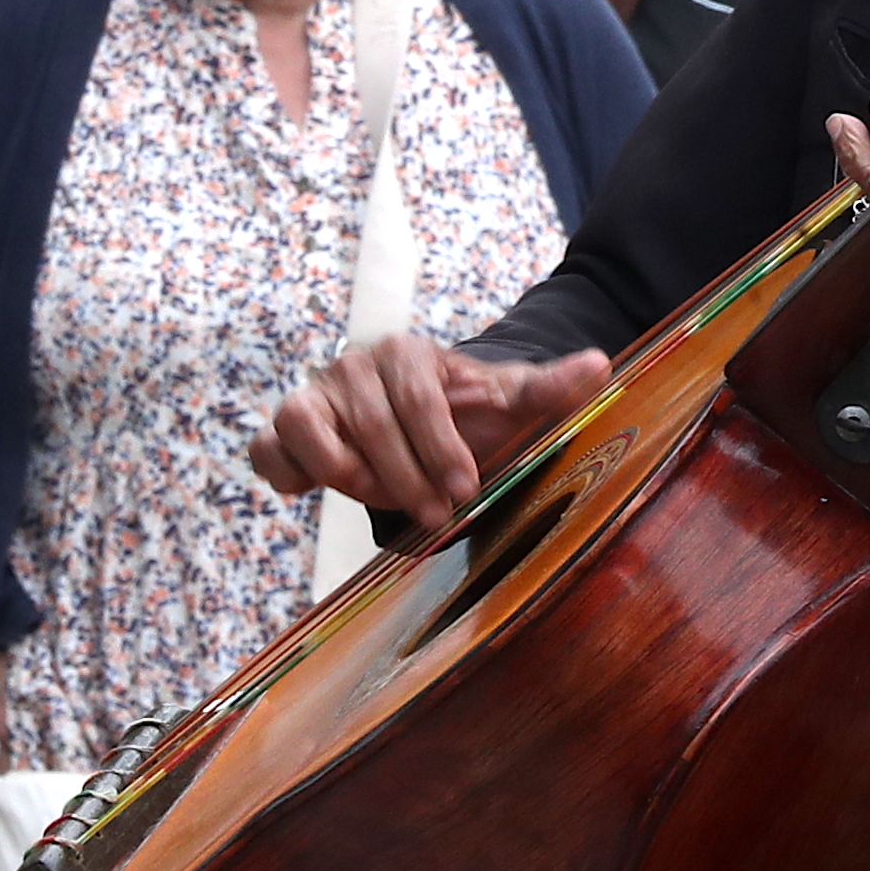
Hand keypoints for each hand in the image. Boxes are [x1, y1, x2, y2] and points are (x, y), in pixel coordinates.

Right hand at [252, 337, 613, 515]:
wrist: (420, 428)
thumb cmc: (467, 417)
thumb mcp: (510, 405)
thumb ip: (549, 388)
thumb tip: (601, 365)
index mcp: (407, 353)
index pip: (418, 396)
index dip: (441, 447)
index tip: (466, 491)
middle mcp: (352, 366)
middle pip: (371, 422)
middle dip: (406, 476)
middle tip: (438, 517)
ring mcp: (312, 396)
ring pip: (310, 430)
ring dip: (351, 475)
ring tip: (388, 502)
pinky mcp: (282, 429)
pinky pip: (269, 449)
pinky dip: (288, 472)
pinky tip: (314, 491)